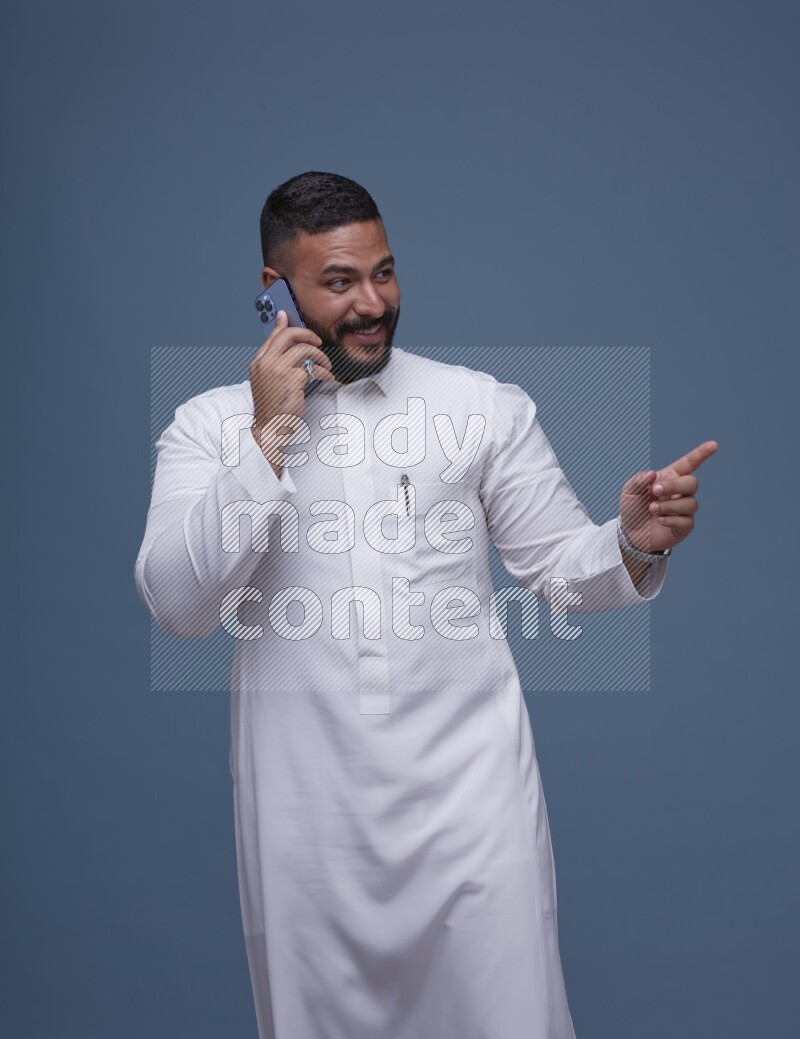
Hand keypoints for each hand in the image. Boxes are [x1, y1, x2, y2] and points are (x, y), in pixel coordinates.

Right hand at [249, 310, 333, 471]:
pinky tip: (327, 379)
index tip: (291, 317)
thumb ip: (274, 361)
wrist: (269, 429)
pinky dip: (325, 373)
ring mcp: (278, 370)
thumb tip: (283, 346)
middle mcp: (266, 363)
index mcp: (258, 362)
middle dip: (307, 335)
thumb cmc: (271, 407)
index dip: (285, 325)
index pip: (273, 335)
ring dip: (320, 356)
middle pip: (289, 335)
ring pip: (305, 349)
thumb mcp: (267, 380)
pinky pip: (314, 368)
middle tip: (317, 342)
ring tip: (326, 366)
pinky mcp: (292, 380)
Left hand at [619, 440, 717, 553]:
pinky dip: (671, 519)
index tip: (714, 445)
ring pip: (690, 503)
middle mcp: (680, 492)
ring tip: (652, 509)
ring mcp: (684, 509)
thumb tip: (653, 474)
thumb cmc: (632, 508)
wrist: (630, 534)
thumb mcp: (629, 491)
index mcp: (669, 478)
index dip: (701, 454)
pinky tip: (660, 520)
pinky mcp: (684, 526)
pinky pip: (686, 520)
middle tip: (655, 491)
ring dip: (669, 505)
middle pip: (692, 482)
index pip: (689, 463)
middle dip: (674, 485)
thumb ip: (639, 480)